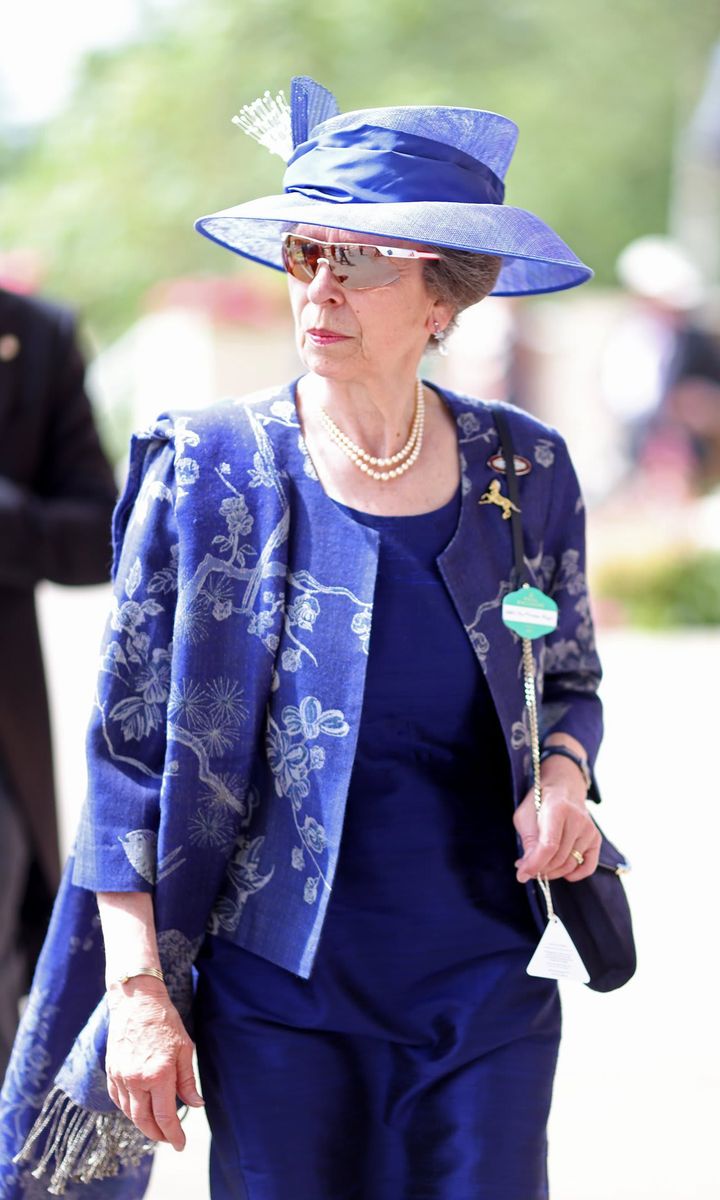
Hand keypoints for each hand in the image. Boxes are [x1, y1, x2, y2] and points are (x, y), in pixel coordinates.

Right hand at [105, 977, 203, 1150]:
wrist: (136, 1001)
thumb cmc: (164, 1022)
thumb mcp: (184, 1048)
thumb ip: (188, 1080)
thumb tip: (196, 1105)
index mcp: (159, 1074)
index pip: (166, 1117)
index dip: (173, 1135)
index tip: (181, 1144)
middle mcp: (137, 1080)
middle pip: (144, 1121)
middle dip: (157, 1135)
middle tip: (169, 1139)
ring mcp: (121, 1077)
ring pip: (130, 1113)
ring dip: (143, 1124)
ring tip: (156, 1126)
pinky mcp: (111, 1072)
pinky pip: (119, 1100)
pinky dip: (129, 1110)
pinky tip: (139, 1109)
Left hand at [513, 755, 600, 883]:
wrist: (563, 789)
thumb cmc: (539, 803)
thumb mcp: (524, 817)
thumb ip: (527, 843)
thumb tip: (527, 870)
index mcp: (557, 809)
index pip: (549, 846)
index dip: (535, 864)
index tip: (521, 875)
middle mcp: (578, 819)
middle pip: (559, 858)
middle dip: (540, 869)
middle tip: (528, 869)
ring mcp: (589, 829)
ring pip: (571, 864)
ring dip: (553, 872)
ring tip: (540, 867)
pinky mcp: (596, 838)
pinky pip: (589, 865)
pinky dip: (575, 874)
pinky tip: (562, 872)